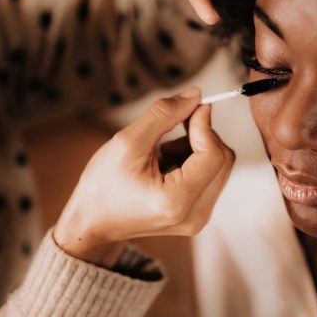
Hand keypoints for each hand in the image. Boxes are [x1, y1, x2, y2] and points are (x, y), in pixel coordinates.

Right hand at [53, 88, 234, 265]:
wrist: (94, 221)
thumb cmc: (104, 184)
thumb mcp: (127, 142)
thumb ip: (164, 115)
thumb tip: (196, 95)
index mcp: (175, 202)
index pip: (213, 155)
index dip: (205, 125)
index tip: (191, 106)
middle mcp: (194, 216)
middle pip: (223, 161)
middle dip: (203, 135)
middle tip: (176, 122)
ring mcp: (198, 219)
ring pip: (219, 167)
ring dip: (198, 148)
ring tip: (162, 152)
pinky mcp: (197, 216)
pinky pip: (211, 177)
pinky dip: (194, 161)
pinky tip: (167, 164)